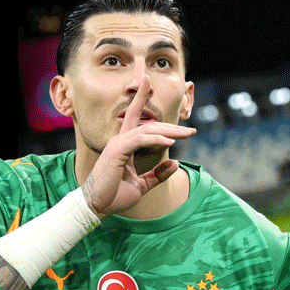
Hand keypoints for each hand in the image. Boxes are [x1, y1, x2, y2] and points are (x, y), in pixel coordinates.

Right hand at [82, 76, 195, 218]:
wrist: (97, 207)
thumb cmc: (115, 195)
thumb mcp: (142, 185)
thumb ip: (158, 174)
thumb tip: (175, 163)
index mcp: (125, 145)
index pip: (135, 116)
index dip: (141, 97)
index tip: (149, 81)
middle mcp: (120, 140)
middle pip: (149, 124)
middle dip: (172, 126)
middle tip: (192, 131)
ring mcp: (117, 144)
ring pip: (147, 130)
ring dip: (169, 131)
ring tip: (187, 134)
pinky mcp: (117, 151)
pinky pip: (140, 139)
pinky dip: (156, 139)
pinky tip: (170, 141)